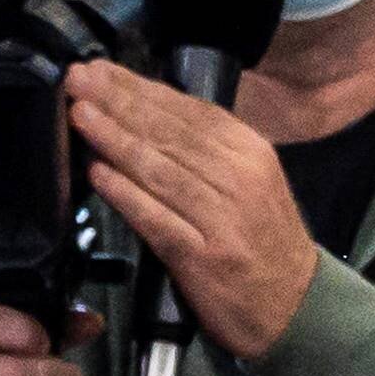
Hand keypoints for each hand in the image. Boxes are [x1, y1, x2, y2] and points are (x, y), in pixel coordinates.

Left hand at [63, 65, 322, 362]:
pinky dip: (127, 194)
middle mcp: (239, 177)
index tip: (99, 70)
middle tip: (78, 79)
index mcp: (249, 152)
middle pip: (169, 132)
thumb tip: (143, 113)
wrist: (296, 305)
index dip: (138, 87)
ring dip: (114, 138)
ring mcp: (223, 218)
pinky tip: (98, 174)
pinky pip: (158, 218)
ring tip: (80, 115)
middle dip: (117, 102)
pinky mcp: (205, 256)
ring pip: (160, 168)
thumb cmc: (261, 241)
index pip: (187, 110)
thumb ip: (205, 150)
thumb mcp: (247, 182)